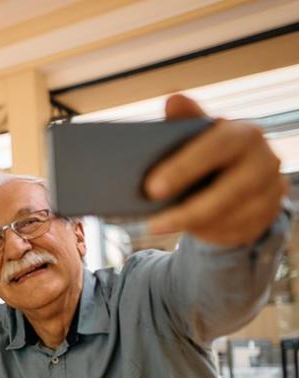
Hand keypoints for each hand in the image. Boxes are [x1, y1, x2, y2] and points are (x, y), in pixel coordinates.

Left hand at [145, 94, 285, 246]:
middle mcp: (265, 161)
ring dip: (193, 225)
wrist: (240, 175)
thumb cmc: (209, 152)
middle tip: (152, 222)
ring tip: (159, 226)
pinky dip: (208, 233)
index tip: (151, 189)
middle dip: (189, 208)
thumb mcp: (197, 136)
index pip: (218, 147)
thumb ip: (185, 121)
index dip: (184, 168)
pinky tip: (184, 231)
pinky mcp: (268, 215)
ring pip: (232, 216)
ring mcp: (271, 190)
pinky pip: (237, 231)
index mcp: (245, 134)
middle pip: (230, 190)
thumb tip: (174, 99)